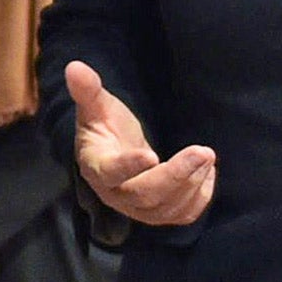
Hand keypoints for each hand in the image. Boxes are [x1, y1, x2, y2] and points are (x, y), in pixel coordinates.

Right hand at [65, 61, 214, 225]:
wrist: (115, 155)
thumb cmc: (106, 129)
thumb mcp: (96, 107)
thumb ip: (88, 90)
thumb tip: (74, 66)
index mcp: (98, 168)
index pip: (111, 173)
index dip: (129, 166)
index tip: (150, 154)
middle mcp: (117, 195)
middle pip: (146, 195)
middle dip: (176, 175)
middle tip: (203, 151)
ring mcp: (139, 209)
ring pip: (167, 208)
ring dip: (192, 183)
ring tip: (207, 155)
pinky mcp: (160, 214)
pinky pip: (182, 215)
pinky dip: (199, 197)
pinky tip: (206, 172)